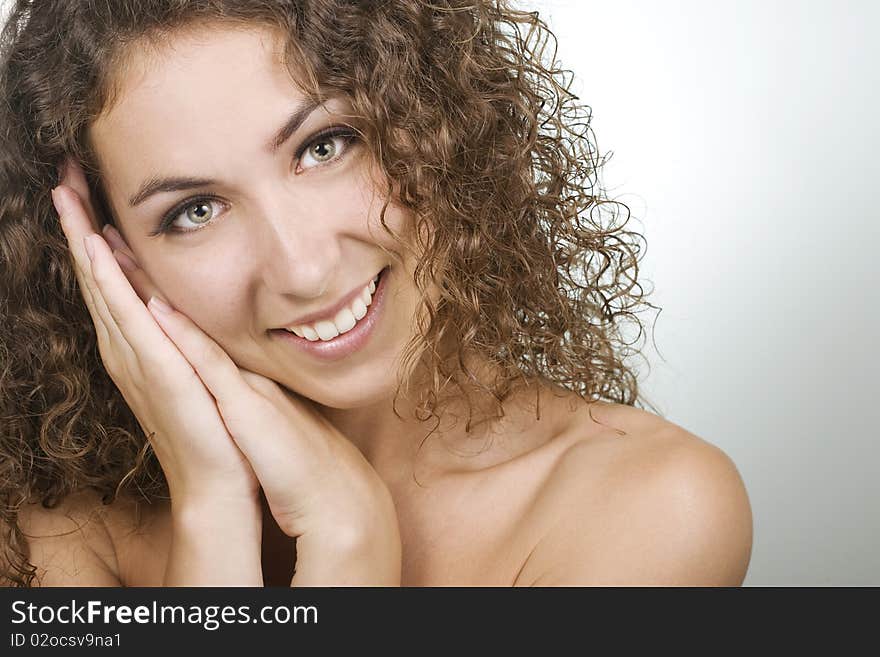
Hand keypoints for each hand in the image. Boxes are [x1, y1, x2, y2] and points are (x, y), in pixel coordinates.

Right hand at [52, 158, 259, 507]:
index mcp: (137, 345)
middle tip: (63, 173)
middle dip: (77, 223)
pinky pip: (128, 317)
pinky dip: (109, 280)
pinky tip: (97, 246)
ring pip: (102, 287)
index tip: (82, 188)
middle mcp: (127, 348)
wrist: (218, 481)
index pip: (108, 279)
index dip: (91, 234)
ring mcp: (137, 358)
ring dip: (82, 240)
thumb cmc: (211, 428)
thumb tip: (179, 298)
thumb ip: (183, 334)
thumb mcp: (195, 367)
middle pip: (94, 274)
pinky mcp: (158, 370)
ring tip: (65, 194)